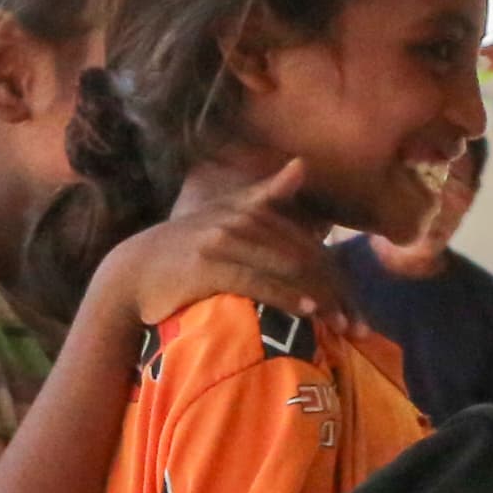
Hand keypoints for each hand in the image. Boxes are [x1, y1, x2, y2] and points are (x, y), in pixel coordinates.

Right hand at [98, 163, 335, 328]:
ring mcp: (224, 241)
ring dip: (319, 298)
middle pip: (304, 259)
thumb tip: (301, 164)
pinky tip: (307, 311)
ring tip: (340, 324)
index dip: (338, 280)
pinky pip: (256, 280)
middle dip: (335, 295)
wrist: (134, 270)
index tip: (358, 314)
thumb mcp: (226, 215)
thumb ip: (266, 196)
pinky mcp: (208, 264)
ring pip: (286, 268)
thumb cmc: (186, 247)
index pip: (309, 248)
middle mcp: (241, 220)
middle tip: (357, 328)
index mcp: (252, 210)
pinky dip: (285, 296)